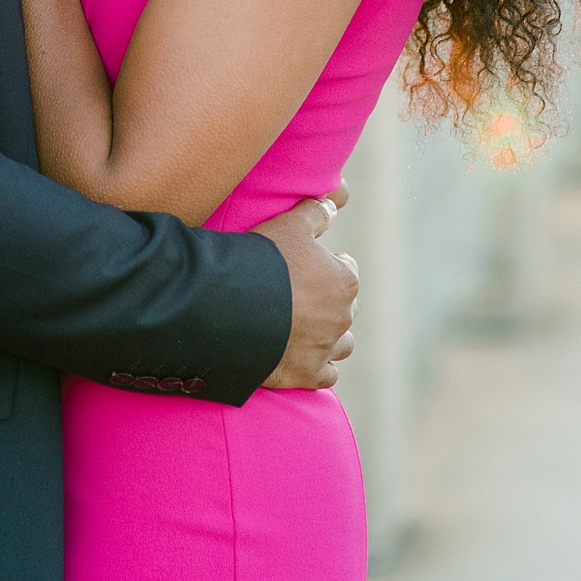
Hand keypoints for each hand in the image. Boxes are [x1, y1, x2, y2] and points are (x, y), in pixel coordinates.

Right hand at [253, 195, 358, 389]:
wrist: (233, 307)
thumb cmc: (264, 261)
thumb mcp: (289, 225)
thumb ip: (315, 213)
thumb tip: (332, 205)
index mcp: (344, 280)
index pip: (346, 270)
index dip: (326, 266)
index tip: (303, 267)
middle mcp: (342, 316)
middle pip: (345, 307)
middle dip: (328, 303)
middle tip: (298, 297)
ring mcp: (326, 348)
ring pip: (341, 344)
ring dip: (329, 337)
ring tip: (303, 329)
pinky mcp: (307, 374)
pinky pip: (326, 374)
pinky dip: (318, 367)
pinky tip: (301, 356)